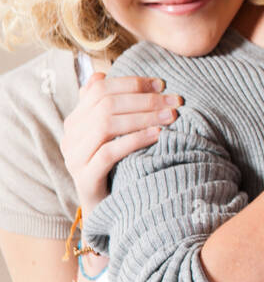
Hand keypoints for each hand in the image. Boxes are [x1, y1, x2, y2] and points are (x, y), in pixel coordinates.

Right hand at [59, 72, 180, 214]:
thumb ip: (107, 107)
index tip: (162, 85)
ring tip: (171, 117)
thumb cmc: (115, 166)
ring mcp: (75, 157)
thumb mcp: (110, 134)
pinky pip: (108, 152)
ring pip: (106, 125)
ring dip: (143, 117)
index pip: (101, 90)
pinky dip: (135, 140)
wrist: (106, 208)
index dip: (132, 84)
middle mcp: (71, 135)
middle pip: (106, 105)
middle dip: (144, 100)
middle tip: (175, 100)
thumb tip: (100, 74)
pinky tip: (157, 136)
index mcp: (76, 119)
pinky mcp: (85, 177)